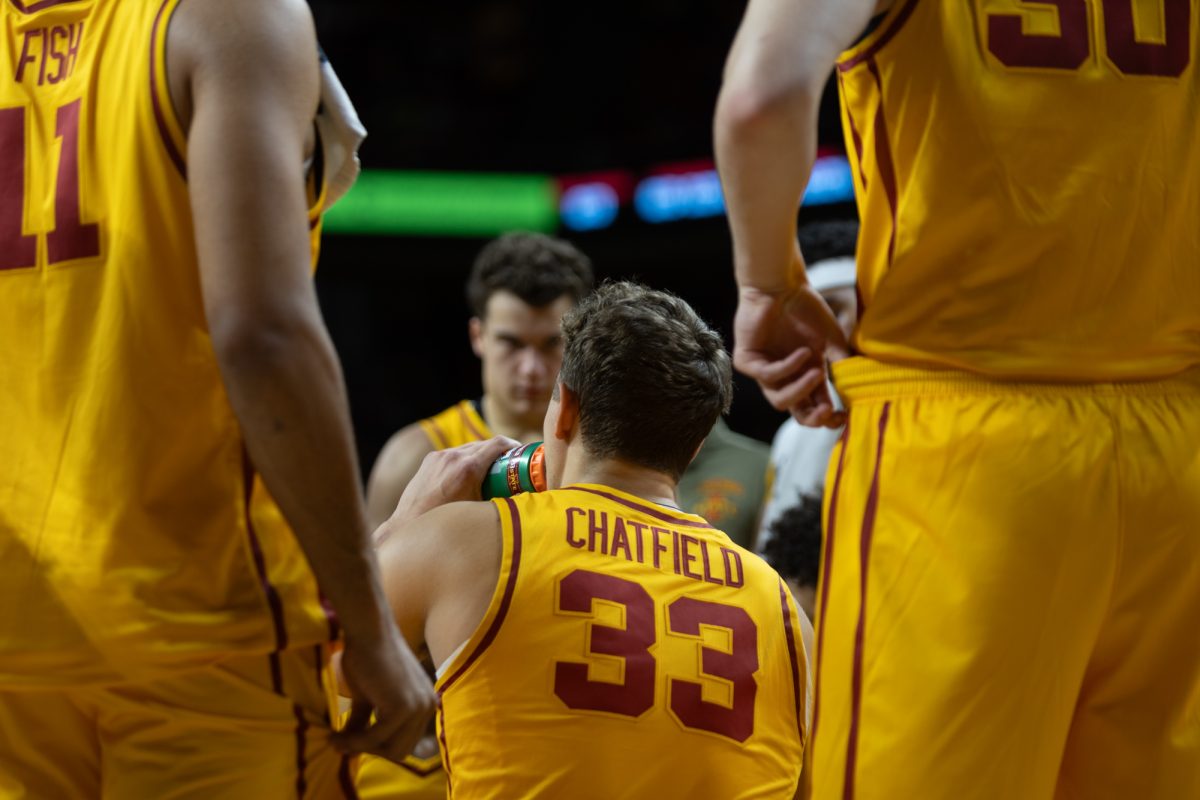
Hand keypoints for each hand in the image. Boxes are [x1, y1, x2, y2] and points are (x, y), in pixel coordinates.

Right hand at [332, 623, 436, 763]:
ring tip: (335, 741)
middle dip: (371, 751)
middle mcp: (427, 706)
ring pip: (390, 749)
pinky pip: (376, 738)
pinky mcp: (403, 708)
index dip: (380, 748)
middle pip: (401, 751)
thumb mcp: (368, 698)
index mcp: (425, 703)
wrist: (368, 632)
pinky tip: (335, 736)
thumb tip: (349, 751)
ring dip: (359, 748)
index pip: (407, 743)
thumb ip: (365, 723)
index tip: (353, 744)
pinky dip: (354, 741)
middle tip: (343, 743)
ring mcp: (418, 708)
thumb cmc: (366, 657)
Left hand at [389, 436, 519, 523]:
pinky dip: (465, 458)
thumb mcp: (479, 510)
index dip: (513, 445)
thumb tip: (519, 500)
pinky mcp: (430, 460)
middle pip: (485, 444)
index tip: (521, 452)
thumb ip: (498, 500)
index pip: (498, 443)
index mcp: (469, 468)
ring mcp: (440, 456)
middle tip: (511, 463)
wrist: (410, 525)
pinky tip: (469, 471)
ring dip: (482, 453)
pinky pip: (455, 453)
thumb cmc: (446, 523)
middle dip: (500, 451)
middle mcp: (454, 457)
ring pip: (469, 447)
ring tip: (491, 468)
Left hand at [733, 275, 848, 428]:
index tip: (843, 416)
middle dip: (812, 416)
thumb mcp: (831, 338)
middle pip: (794, 411)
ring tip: (817, 372)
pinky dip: (788, 366)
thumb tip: (855, 387)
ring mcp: (764, 369)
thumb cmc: (806, 308)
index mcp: (804, 374)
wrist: (782, 284)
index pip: (814, 406)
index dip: (827, 417)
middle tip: (826, 411)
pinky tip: (803, 352)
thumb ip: (840, 362)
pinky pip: (767, 375)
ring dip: (800, 390)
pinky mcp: (746, 360)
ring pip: (778, 400)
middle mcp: (784, 376)